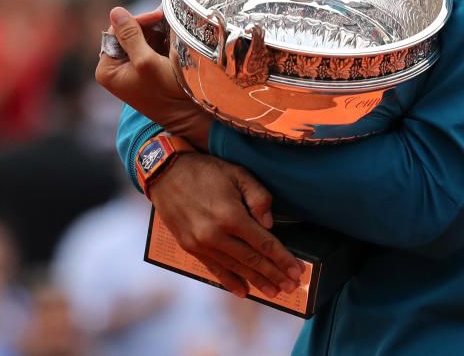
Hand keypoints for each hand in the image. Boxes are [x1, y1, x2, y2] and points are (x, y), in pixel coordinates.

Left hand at [95, 7, 210, 147]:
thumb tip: (115, 10)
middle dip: (147, 27)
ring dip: (156, 33)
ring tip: (172, 31)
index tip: (159, 15)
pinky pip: (149, 47)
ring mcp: (130, 70)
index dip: (136, 21)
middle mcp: (115, 69)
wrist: (187, 115)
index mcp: (107, 69)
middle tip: (167, 20)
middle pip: (126, 34)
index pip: (115, 32)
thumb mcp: (146, 62)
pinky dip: (160, 41)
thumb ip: (130, 36)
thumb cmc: (165, 93)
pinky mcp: (145, 70)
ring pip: (139, 39)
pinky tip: (172, 40)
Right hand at [149, 153, 302, 298]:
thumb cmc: (206, 170)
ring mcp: (201, 244)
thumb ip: (259, 197)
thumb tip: (269, 225)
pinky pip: (214, 269)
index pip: (264, 244)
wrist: (165, 173)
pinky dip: (230, 281)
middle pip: (252, 261)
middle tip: (292, 288)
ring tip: (274, 292)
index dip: (283, 259)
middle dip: (274, 275)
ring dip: (256, 282)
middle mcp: (216, 235)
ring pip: (235, 268)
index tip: (297, 271)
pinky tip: (243, 291)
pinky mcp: (190, 248)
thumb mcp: (238, 174)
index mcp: (231, 216)